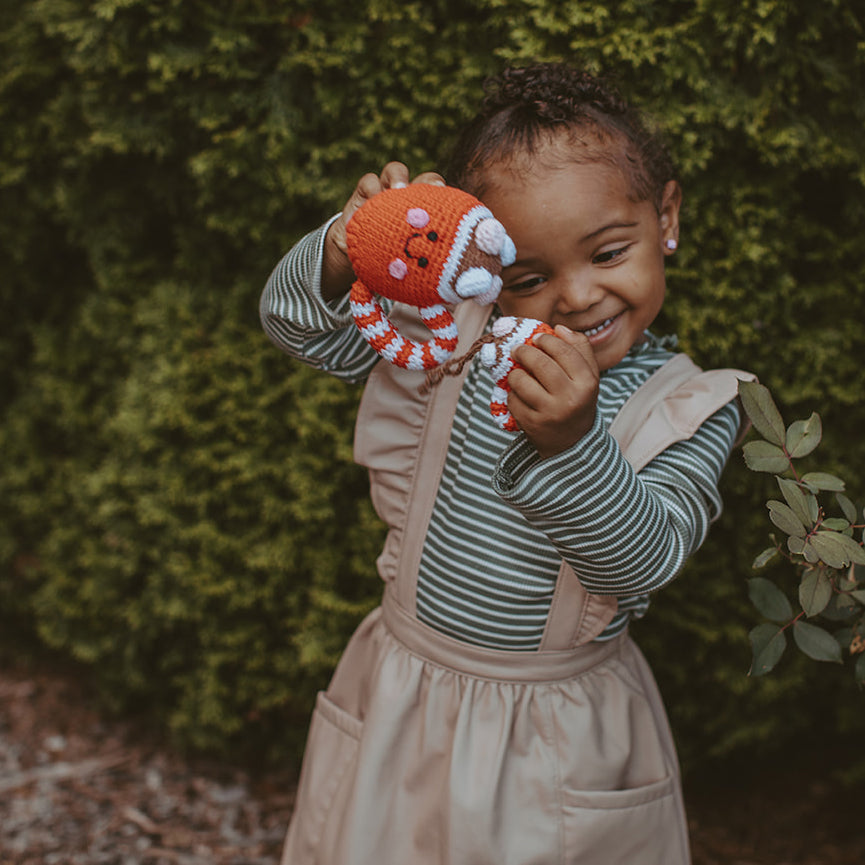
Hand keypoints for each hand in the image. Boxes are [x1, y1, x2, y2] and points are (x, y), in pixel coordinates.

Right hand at [321, 162, 445, 299]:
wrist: (353, 260)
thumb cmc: (389, 264)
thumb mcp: (408, 266)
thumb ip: (424, 268)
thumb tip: (455, 293)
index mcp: (424, 213)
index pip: (442, 199)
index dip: (449, 199)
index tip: (453, 207)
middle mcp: (407, 199)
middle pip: (423, 178)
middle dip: (428, 181)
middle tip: (432, 191)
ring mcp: (385, 193)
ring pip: (395, 171)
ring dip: (398, 177)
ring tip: (399, 190)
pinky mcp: (362, 195)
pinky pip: (368, 182)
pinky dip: (371, 189)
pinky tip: (373, 202)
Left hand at [507, 326, 599, 458]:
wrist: (573, 442)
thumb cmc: (578, 400)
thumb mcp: (588, 376)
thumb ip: (579, 348)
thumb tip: (558, 328)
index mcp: (587, 383)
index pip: (564, 351)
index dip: (546, 340)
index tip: (537, 338)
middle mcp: (570, 398)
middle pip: (540, 364)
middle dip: (524, 351)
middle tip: (517, 349)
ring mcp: (550, 413)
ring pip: (521, 381)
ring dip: (514, 373)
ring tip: (517, 373)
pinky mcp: (532, 424)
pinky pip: (513, 400)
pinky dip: (512, 394)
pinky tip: (520, 395)